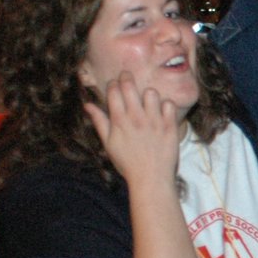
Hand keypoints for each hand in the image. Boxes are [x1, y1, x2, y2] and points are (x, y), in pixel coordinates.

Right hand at [84, 72, 183, 188]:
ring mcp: (154, 121)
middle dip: (127, 78)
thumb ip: (99, 122)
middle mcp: (136, 118)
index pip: (114, 91)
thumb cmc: (127, 163)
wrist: (151, 179)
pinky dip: (166, 105)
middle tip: (127, 78)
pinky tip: (162, 112)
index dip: (113, 84)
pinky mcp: (170, 126)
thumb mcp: (109, 144)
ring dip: (148, 94)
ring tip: (147, 100)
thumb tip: (87, 105)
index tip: (115, 85)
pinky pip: (169, 104)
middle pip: (130, 86)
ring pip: (151, 92)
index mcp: (119, 121)